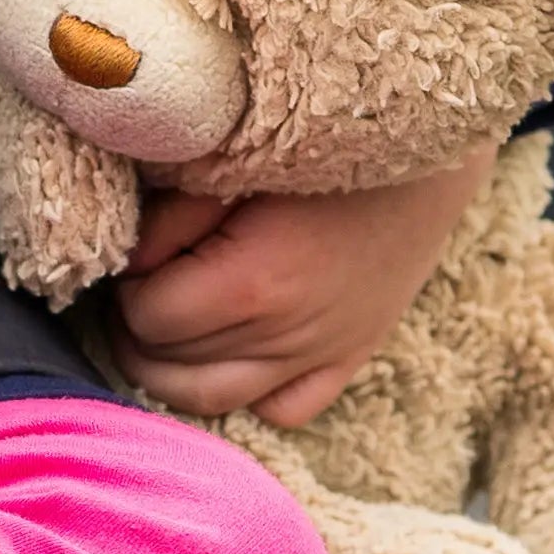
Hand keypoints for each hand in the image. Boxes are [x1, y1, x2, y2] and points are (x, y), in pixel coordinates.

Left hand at [100, 147, 499, 426]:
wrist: (428, 148)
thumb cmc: (321, 144)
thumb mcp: (230, 165)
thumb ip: (168, 219)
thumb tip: (126, 265)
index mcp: (251, 284)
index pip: (148, 319)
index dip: (126, 290)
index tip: (131, 260)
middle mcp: (287, 335)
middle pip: (171, 367)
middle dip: (140, 331)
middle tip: (136, 289)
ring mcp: (323, 354)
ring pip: (214, 399)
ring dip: (172, 371)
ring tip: (161, 325)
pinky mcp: (352, 356)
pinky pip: (284, 409)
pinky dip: (245, 392)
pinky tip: (227, 351)